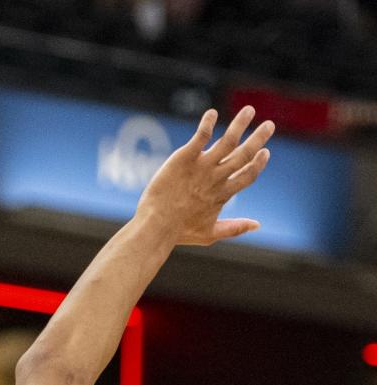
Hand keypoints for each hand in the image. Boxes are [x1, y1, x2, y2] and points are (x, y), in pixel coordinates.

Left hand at [137, 106, 273, 246]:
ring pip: (228, 141)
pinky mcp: (186, 158)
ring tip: (249, 110)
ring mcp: (202, 166)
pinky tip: (212, 113)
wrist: (156, 226)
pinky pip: (201, 136)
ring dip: (240, 124)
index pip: (247, 176)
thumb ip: (234, 228)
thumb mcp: (210, 234)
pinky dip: (207, 123)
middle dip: (258, 139)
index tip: (265, 152)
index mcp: (223, 194)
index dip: (258, 164)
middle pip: (243, 155)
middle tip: (269, 125)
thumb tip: (257, 225)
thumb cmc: (179, 232)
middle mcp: (216, 178)